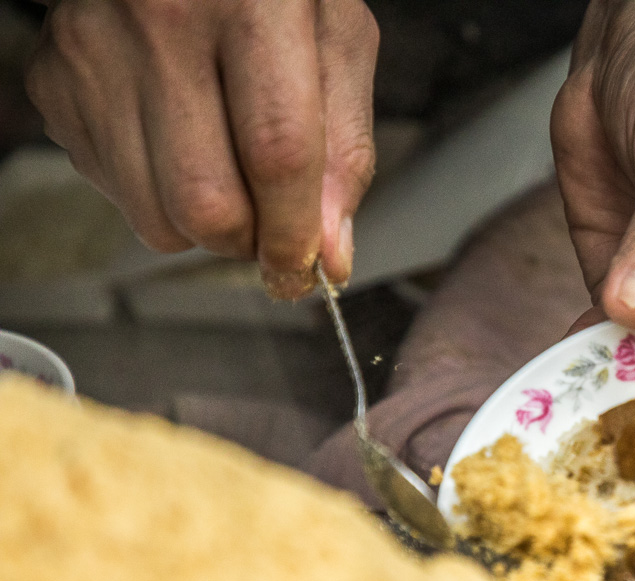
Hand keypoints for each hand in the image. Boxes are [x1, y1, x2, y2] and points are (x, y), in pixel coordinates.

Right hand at [24, 0, 378, 296]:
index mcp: (248, 4)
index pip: (276, 153)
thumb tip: (331, 251)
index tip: (309, 267)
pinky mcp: (55, 80)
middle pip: (205, 203)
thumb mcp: (336, 36)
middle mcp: (160, 23)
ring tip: (228, 172)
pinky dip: (158, 194)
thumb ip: (346, 146)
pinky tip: (178, 138)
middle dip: (250, 242)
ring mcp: (94, 53)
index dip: (296, 232)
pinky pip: (114, 191)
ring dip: (204, 227)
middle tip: (272, 225)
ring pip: (154, 217)